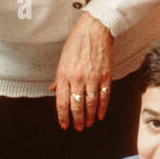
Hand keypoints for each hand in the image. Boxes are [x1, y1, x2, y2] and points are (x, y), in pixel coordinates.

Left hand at [51, 12, 113, 130]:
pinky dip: (103, 108)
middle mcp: (77, 79)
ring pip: (91, 104)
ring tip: (89, 123)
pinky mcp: (105, 76)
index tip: (64, 125)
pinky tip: (101, 115)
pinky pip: (104, 96)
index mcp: (64, 75)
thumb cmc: (77, 42)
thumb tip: (54, 90)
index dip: (63, 116)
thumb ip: (59, 77)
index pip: (62, 102)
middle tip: (78, 128)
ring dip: (90, 116)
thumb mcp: (62, 59)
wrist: (95, 30)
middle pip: (77, 106)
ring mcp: (92, 78)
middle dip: (77, 120)